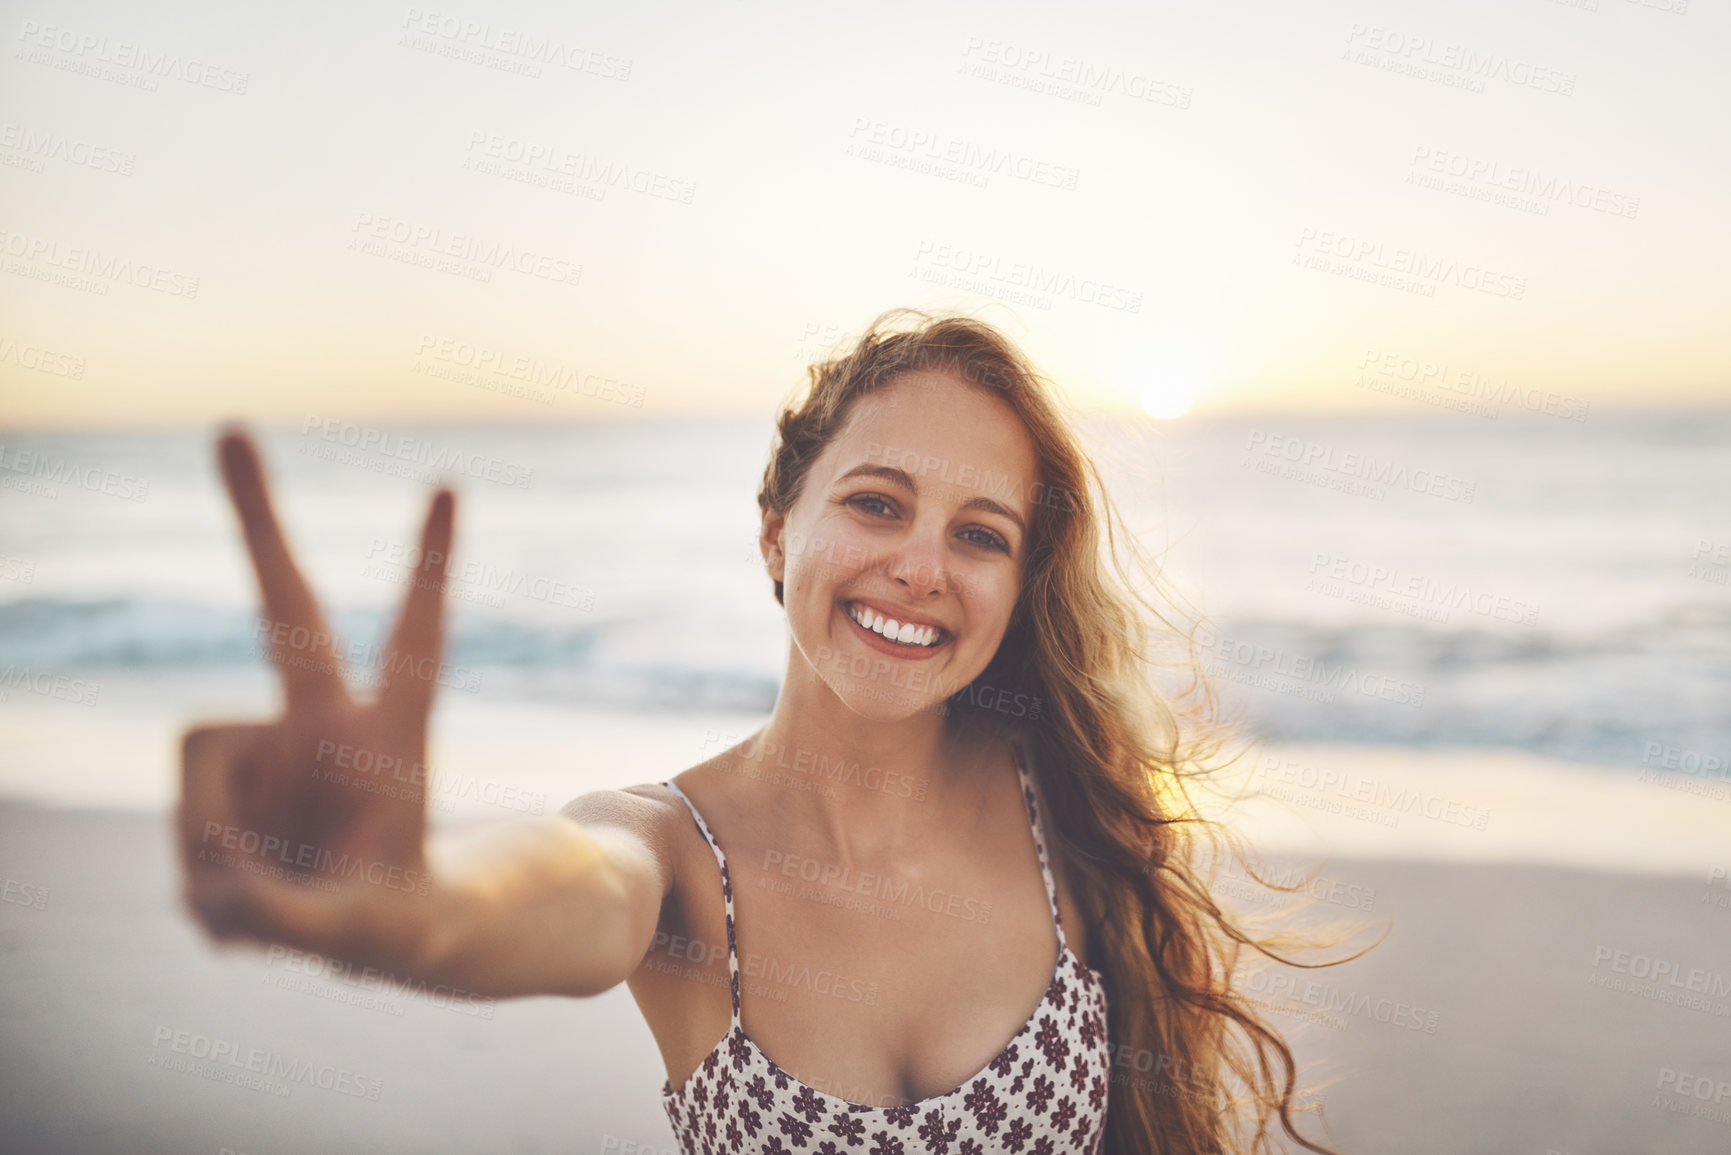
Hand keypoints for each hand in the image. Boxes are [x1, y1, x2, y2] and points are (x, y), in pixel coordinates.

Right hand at [177, 430, 454, 966]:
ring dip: (230, 856)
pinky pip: (185, 819)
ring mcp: (268, 743)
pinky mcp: (216, 776)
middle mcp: (327, 721)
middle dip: (259, 518)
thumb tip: (210, 891)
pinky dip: (210, 877)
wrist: (369, 931)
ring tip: (289, 884)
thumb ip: (293, 915)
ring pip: (204, 779)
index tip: (446, 482)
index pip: (418, 637)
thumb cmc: (386, 910)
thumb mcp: (369, 936)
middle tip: (229, 427)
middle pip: (287, 611)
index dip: (427, 566)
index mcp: (394, 733)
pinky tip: (249, 891)